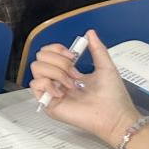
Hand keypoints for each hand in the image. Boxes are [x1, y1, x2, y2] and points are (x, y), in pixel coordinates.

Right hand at [29, 29, 139, 145]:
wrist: (114, 116)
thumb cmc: (112, 96)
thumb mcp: (106, 67)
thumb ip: (97, 49)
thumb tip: (90, 32)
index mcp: (67, 71)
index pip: (48, 52)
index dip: (57, 49)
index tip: (73, 56)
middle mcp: (57, 79)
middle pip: (40, 57)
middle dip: (59, 62)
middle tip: (75, 74)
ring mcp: (51, 91)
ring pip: (36, 68)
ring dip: (56, 73)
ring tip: (71, 85)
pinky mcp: (47, 102)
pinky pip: (35, 85)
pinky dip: (48, 84)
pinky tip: (62, 92)